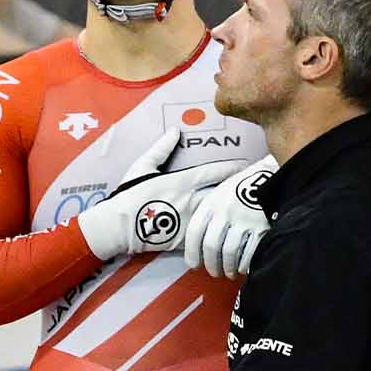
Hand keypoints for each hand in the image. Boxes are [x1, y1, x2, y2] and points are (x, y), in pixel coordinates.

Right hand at [76, 131, 247, 259]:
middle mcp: (190, 200)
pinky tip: (229, 233)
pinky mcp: (186, 240)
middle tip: (252, 189)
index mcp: (182, 181)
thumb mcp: (142, 166)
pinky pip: (205, 236)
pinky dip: (217, 234)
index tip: (246, 166)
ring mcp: (190, 221)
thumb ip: (161, 149)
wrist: (118, 226)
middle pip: (222, 194)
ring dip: (231, 213)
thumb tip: (175, 131)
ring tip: (246, 211)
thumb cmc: (129, 194)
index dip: (232, 168)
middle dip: (237, 191)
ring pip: (217, 216)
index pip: (214, 172)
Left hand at [182, 155, 273, 277]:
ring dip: (228, 268)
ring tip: (229, 272)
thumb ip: (210, 214)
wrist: (272, 174)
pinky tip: (243, 267)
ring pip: (229, 252)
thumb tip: (200, 243)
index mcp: (212, 202)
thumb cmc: (244, 186)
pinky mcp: (262, 227)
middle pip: (211, 246)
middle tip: (214, 272)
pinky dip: (244, 265)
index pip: (195, 231)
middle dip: (211, 264)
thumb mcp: (222, 192)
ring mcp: (244, 219)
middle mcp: (226, 211)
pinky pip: (249, 253)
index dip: (191, 252)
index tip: (193, 264)